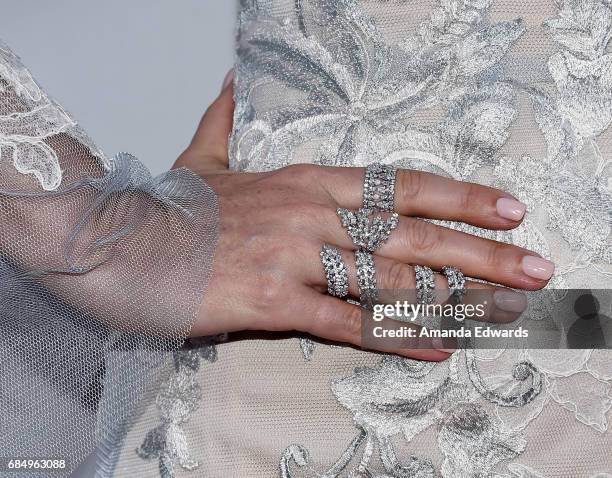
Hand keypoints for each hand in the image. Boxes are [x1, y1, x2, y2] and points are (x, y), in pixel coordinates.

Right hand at [174, 74, 553, 360]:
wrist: (116, 241)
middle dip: (482, 252)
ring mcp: (294, 258)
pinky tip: (435, 348)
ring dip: (452, 297)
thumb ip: (224, 118)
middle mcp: (310, 214)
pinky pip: (347, 323)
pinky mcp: (273, 303)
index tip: (508, 209)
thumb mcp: (201, 157)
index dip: (461, 197)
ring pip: (390, 278)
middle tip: (535, 269)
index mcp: (304, 181)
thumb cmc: (168, 207)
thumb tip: (229, 82)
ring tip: (501, 310)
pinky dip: (395, 338)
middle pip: (413, 234)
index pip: (401, 186)